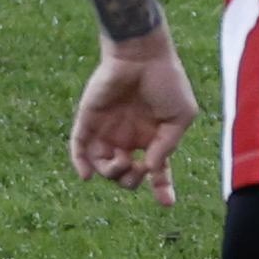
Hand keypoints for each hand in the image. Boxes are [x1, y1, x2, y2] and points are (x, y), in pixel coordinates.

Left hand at [69, 31, 200, 204]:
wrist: (143, 54)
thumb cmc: (167, 81)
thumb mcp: (180, 117)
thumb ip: (168, 145)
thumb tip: (151, 169)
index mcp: (153, 138)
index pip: (156, 171)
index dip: (162, 189)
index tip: (167, 204)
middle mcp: (130, 138)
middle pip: (126, 175)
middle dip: (130, 180)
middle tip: (137, 167)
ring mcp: (108, 130)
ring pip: (103, 167)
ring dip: (111, 174)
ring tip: (121, 161)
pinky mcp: (89, 119)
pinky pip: (79, 147)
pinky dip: (80, 163)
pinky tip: (86, 175)